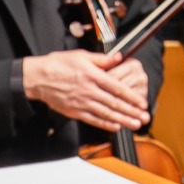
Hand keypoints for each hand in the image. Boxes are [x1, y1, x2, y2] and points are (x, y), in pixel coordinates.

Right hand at [22, 49, 149, 132]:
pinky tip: (116, 127)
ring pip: (106, 113)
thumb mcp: (81, 56)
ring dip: (122, 120)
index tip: (142, 102)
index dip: (131, 97)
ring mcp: (82, 103)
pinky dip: (105, 124)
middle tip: (144, 118)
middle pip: (114, 103)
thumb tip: (119, 57)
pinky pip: (93, 119)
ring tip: (135, 125)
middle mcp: (89, 91)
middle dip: (132, 111)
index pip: (117, 88)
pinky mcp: (75, 111)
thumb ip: (102, 59)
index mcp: (92, 75)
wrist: (38, 78)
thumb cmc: (58, 65)